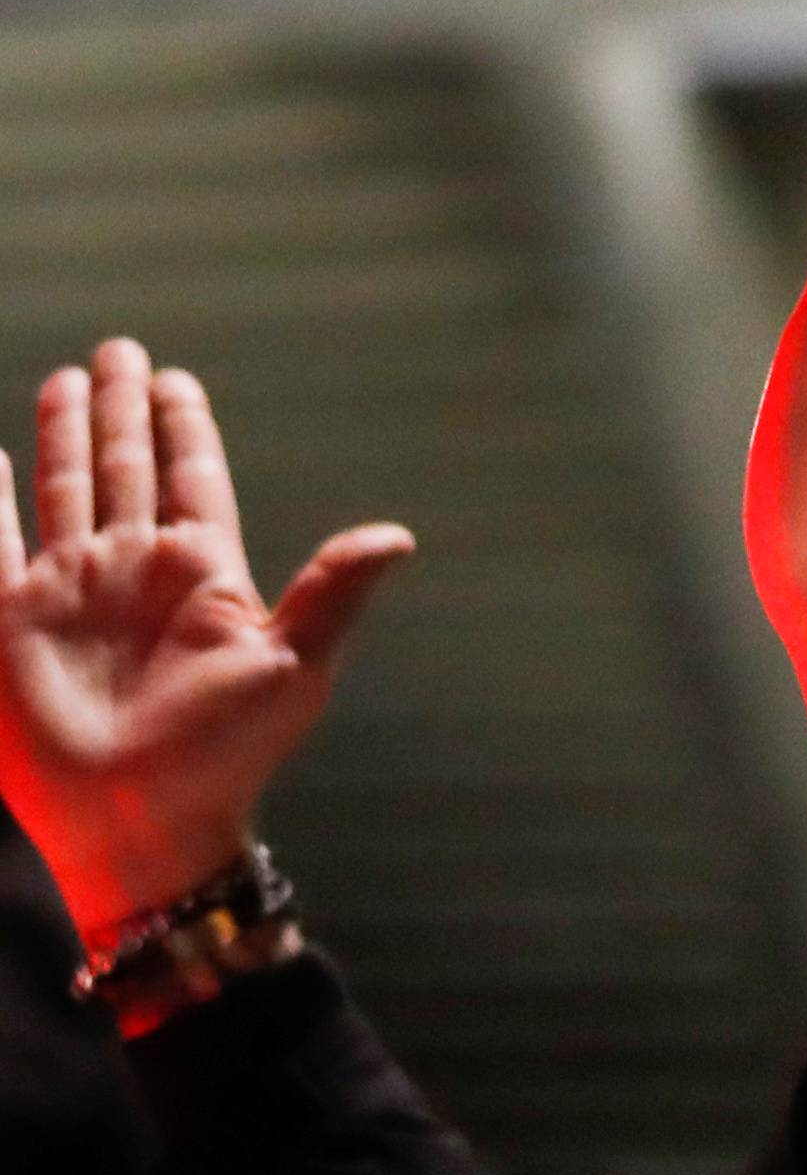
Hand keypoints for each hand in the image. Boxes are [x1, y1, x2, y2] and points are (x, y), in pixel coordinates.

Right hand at [0, 339, 412, 941]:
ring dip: (67, 436)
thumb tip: (399, 536)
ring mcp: (70, 595)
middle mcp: (132, 575)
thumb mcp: (294, 669)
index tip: (177, 380)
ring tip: (69, 379)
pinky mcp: (10, 620)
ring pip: (67, 491)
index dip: (184, 429)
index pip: (192, 479)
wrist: (139, 825)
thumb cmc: (224, 754)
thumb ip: (335, 593)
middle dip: (122, 411)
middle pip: (127, 469)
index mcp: (199, 576)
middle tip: (120, 349)